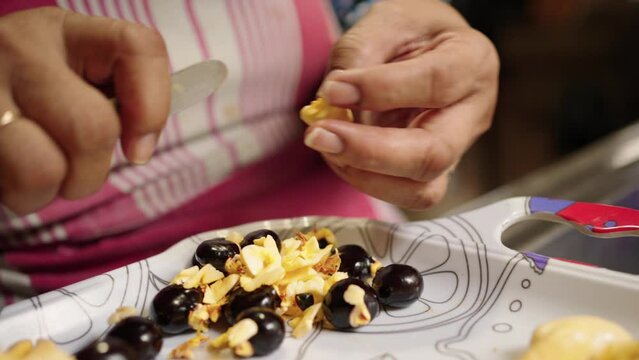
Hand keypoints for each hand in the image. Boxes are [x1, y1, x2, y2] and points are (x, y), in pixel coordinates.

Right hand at [0, 7, 169, 214]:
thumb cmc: (38, 94)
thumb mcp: (77, 77)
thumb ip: (120, 99)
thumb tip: (140, 148)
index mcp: (67, 31)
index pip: (138, 48)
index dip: (153, 107)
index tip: (140, 148)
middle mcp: (22, 50)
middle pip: (91, 128)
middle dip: (93, 171)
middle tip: (78, 171)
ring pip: (42, 170)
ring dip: (50, 191)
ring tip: (40, 175)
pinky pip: (7, 186)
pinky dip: (20, 194)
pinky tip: (11, 169)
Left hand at [304, 0, 498, 208]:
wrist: (421, 48)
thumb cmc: (408, 32)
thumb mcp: (386, 22)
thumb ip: (360, 56)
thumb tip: (332, 101)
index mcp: (471, 62)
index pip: (436, 84)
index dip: (380, 90)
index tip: (334, 89)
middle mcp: (472, 114)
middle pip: (434, 154)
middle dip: (370, 152)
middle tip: (320, 135)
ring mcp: (455, 150)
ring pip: (421, 190)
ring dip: (364, 175)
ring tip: (327, 144)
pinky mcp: (431, 172)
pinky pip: (402, 193)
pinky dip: (364, 179)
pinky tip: (339, 154)